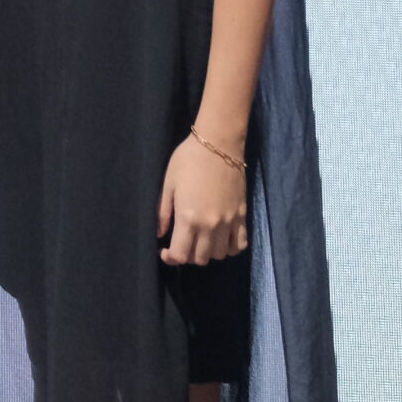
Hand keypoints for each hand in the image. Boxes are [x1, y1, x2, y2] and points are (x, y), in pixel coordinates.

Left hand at [158, 132, 247, 264]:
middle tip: (181, 241)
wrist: (218, 143)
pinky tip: (221, 238)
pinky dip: (230, 248)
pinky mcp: (242, 216)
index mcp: (188, 217)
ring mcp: (229, 222)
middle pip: (200, 259)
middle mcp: (210, 226)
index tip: (165, 250)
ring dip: (207, 252)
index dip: (170, 258)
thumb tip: (159, 234)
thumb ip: (163, 212)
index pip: (180, 255)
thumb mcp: (169, 183)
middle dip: (187, 255)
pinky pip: (239, 245)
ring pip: (219, 255)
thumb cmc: (188, 159)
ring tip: (199, 238)